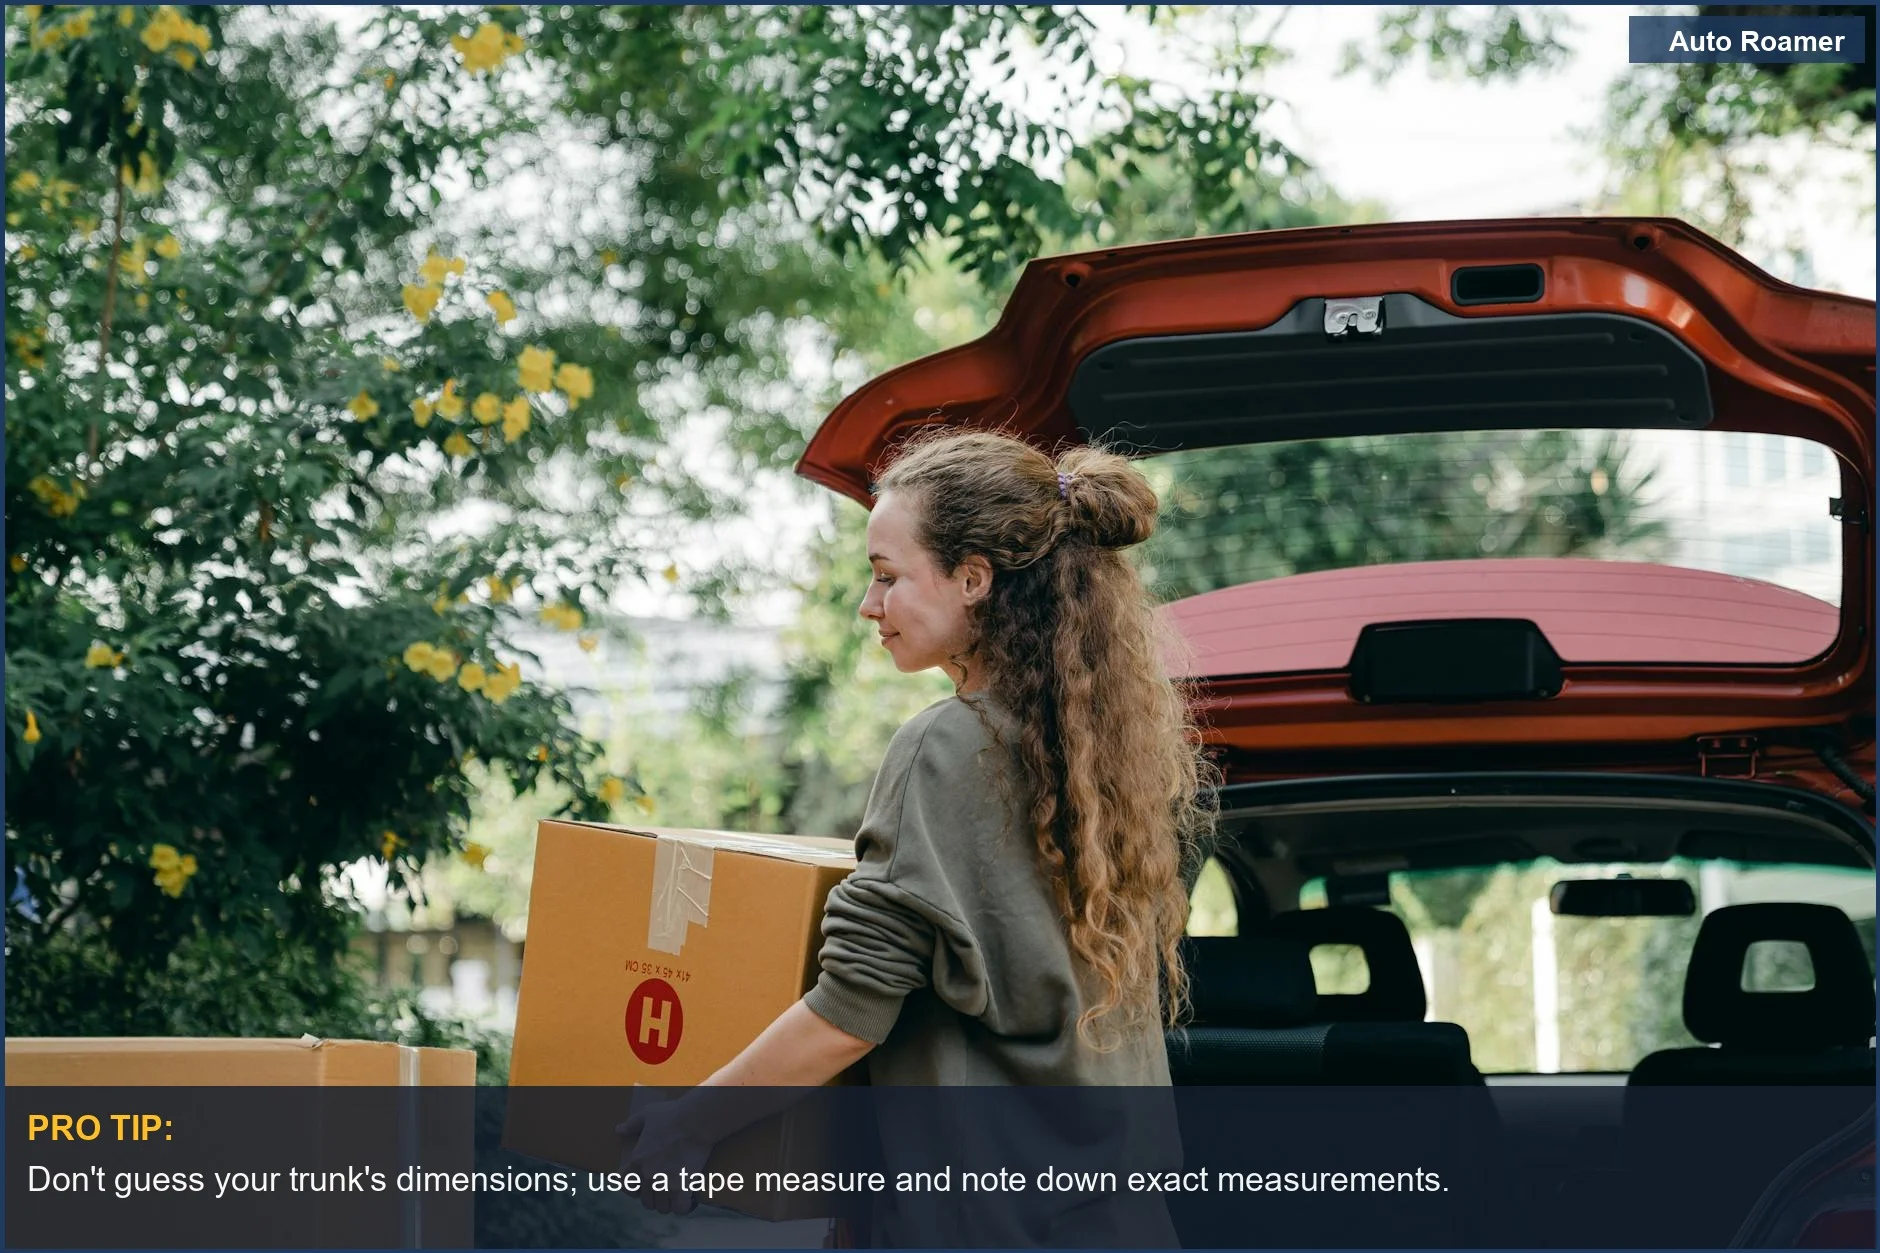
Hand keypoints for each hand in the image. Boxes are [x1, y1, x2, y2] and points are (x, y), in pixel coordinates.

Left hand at [617, 1096, 714, 1215]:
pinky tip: (686, 1199)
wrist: (695, 1120)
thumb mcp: (647, 1114)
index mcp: (637, 1161)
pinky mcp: (683, 1187)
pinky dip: (683, 1206)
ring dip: (667, 1203)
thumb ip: (632, 1125)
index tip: (640, 1185)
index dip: (632, 1187)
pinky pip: (679, 1209)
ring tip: (674, 1196)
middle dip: (653, 1196)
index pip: (625, 1185)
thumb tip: (618, 1130)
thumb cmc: (671, 1115)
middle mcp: (648, 1176)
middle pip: (646, 1200)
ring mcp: (665, 1184)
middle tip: (662, 1189)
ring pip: (662, 1207)